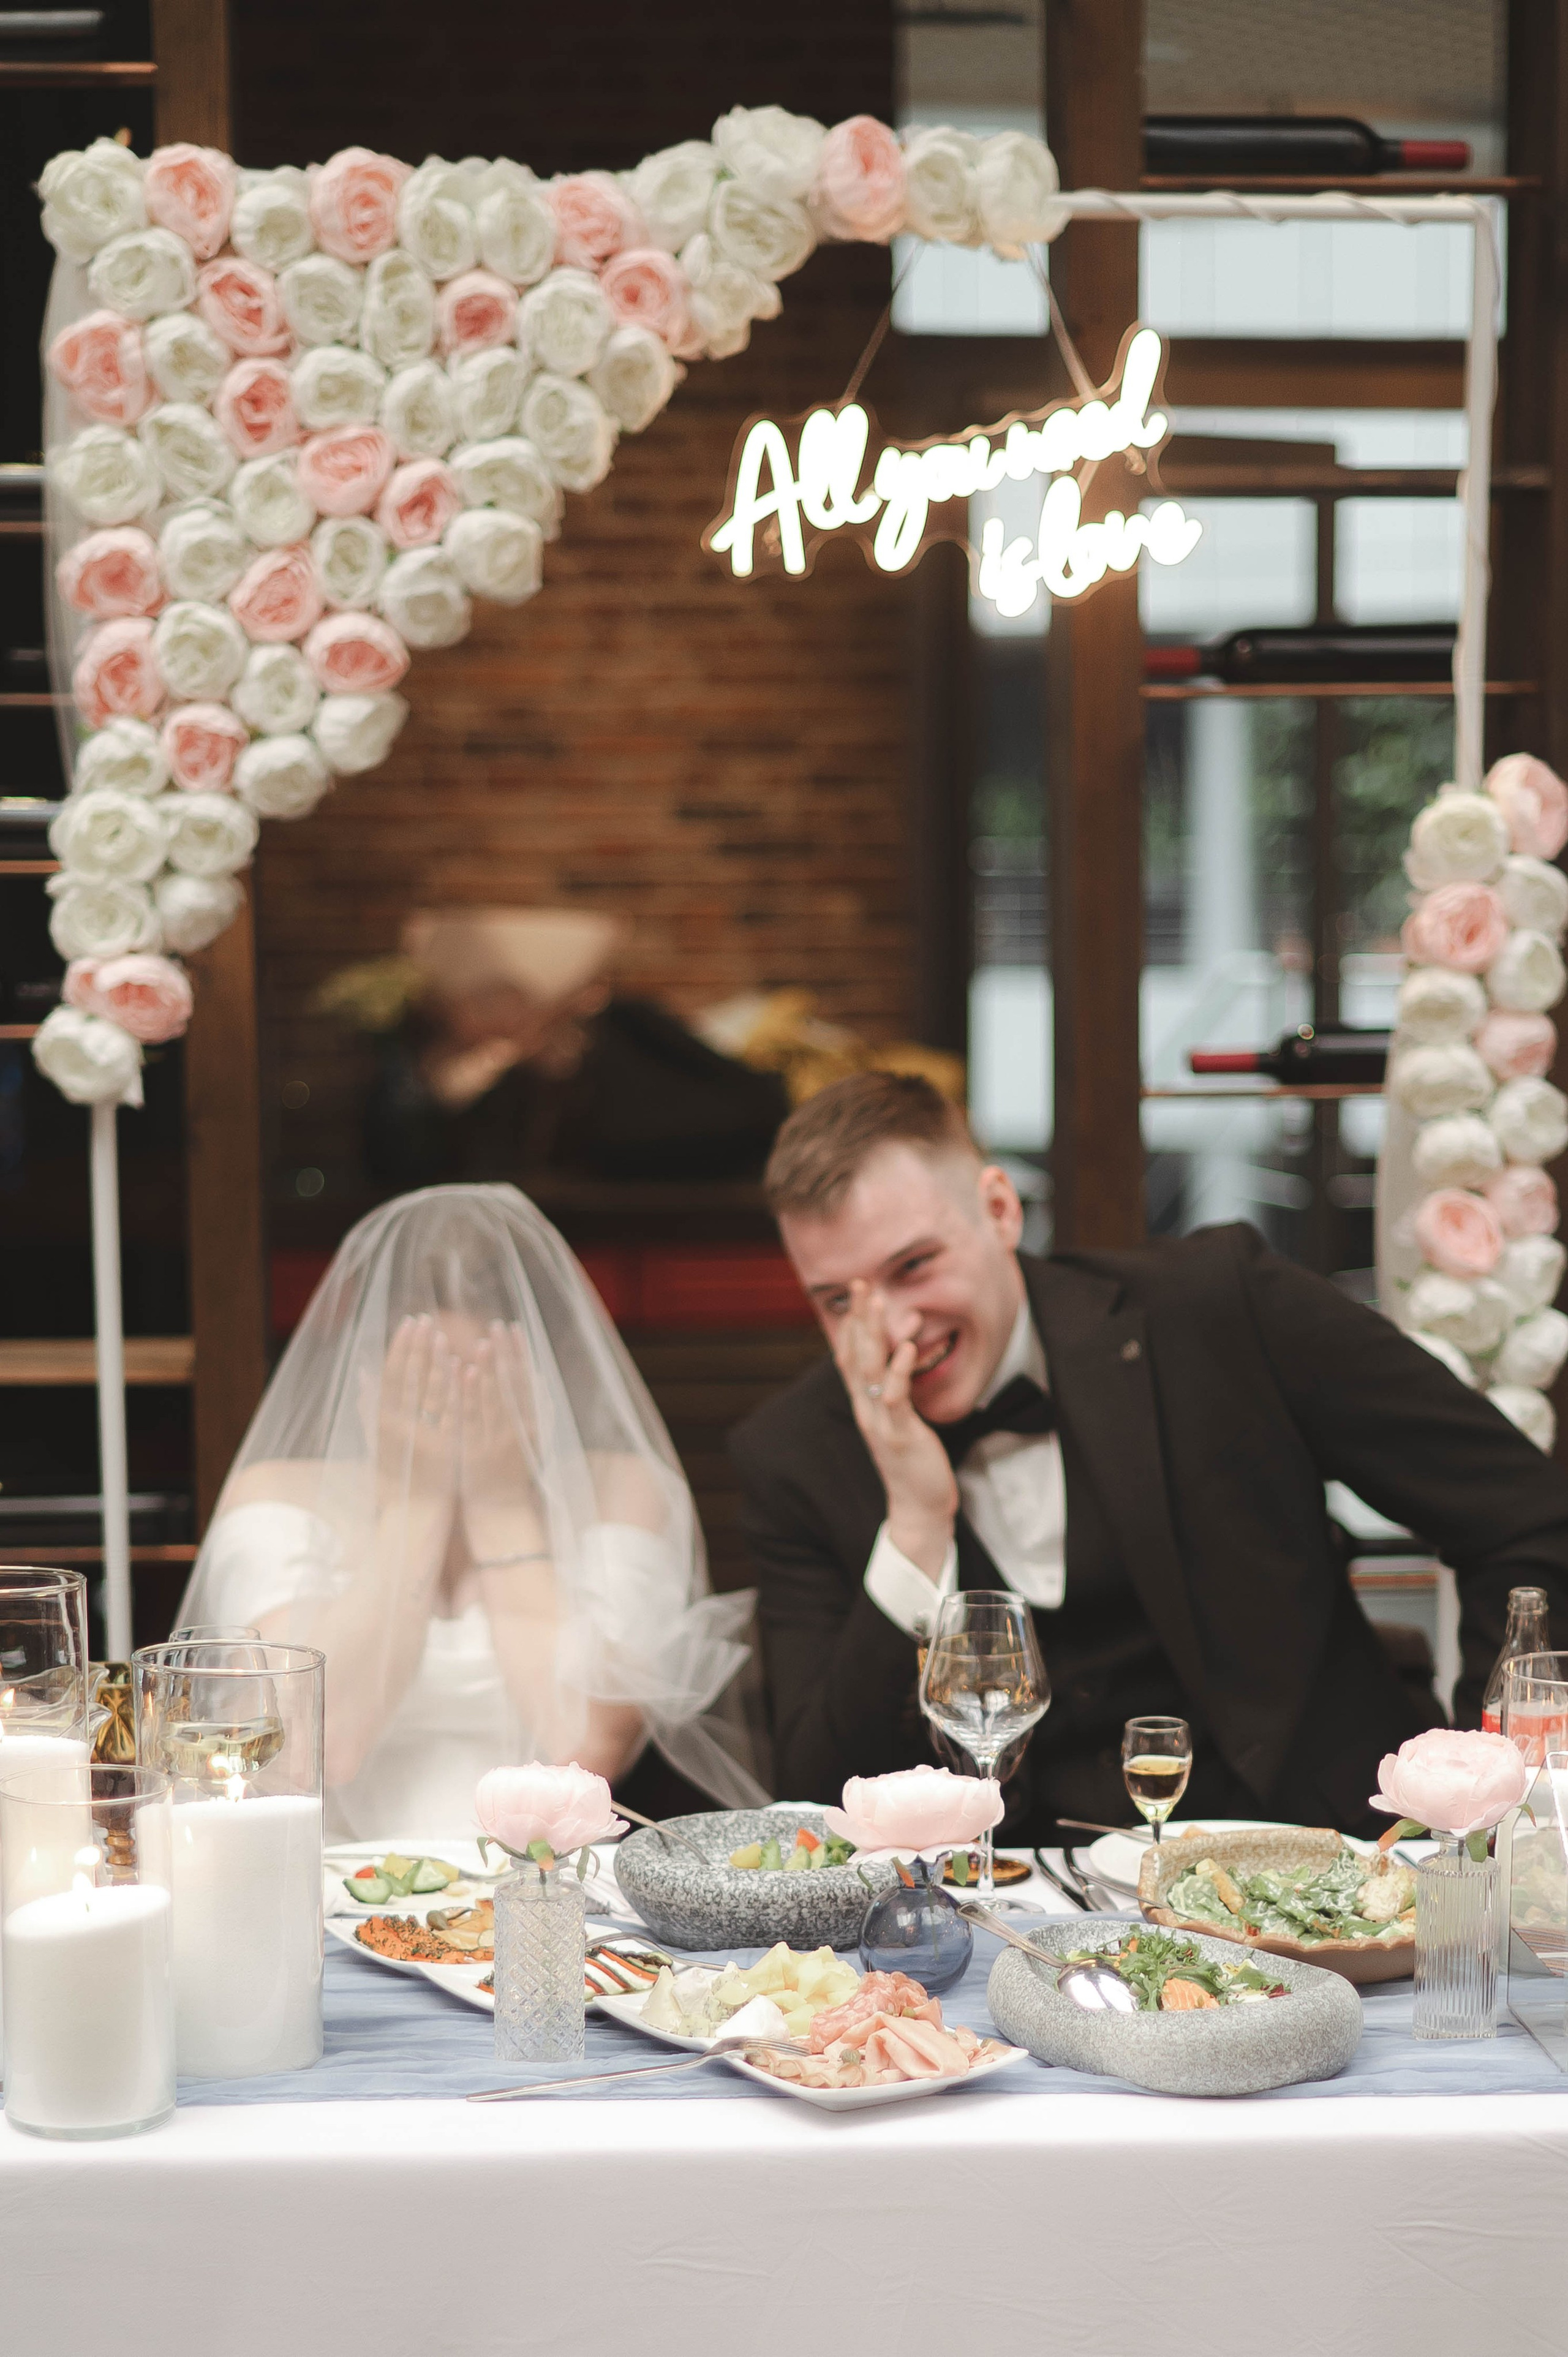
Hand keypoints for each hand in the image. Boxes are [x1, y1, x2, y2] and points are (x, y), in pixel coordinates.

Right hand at [375, 1315, 457, 1511]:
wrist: (413, 1513)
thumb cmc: (395, 1476)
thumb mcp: (378, 1441)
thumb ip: (370, 1408)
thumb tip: (361, 1375)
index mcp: (383, 1422)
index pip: (390, 1378)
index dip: (399, 1349)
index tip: (407, 1323)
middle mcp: (400, 1428)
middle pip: (409, 1380)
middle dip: (416, 1347)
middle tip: (425, 1319)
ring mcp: (422, 1437)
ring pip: (430, 1393)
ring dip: (435, 1362)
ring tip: (442, 1334)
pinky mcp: (445, 1449)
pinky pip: (451, 1414)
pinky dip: (455, 1390)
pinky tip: (461, 1367)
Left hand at [458, 1323, 547, 1568]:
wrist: (502, 1512)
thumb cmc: (515, 1473)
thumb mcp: (533, 1441)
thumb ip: (536, 1411)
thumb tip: (539, 1377)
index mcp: (531, 1425)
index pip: (526, 1382)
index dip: (520, 1355)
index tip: (514, 1328)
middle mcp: (517, 1431)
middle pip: (511, 1387)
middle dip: (505, 1355)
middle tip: (496, 1326)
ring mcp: (496, 1441)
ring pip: (493, 1400)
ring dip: (489, 1370)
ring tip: (482, 1342)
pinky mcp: (476, 1451)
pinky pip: (471, 1418)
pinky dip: (469, 1393)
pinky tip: (463, 1370)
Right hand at [831, 1281, 956, 1576]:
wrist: (918, 1507)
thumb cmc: (914, 1461)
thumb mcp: (901, 1419)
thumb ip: (896, 1389)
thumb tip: (901, 1358)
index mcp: (864, 1404)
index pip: (850, 1356)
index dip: (853, 1323)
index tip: (858, 1291)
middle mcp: (866, 1410)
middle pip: (855, 1356)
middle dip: (859, 1318)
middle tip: (862, 1283)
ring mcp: (880, 1422)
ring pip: (870, 1371)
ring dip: (874, 1335)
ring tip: (881, 1302)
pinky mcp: (900, 1436)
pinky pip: (895, 1398)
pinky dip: (899, 1371)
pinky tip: (907, 1347)